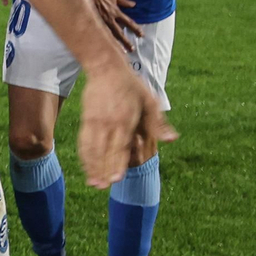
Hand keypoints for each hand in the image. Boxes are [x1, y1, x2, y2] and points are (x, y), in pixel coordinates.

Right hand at [77, 61, 176, 188]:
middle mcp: (108, 124)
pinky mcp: (86, 120)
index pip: (120, 147)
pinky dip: (84, 155)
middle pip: (104, 151)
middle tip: (102, 186)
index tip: (115, 179)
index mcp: (126, 121)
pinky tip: (86, 166)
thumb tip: (172, 139)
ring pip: (91, 148)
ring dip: (91, 166)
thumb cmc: (131, 86)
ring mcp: (94, 122)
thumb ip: (158, 124)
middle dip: (102, 170)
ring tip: (93, 183)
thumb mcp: (150, 102)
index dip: (117, 164)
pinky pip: (83, 141)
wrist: (105, 69)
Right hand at [84, 0, 144, 52]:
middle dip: (126, 41)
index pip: (129, 22)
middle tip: (132, 50)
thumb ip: (124, 2)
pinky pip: (100, 33)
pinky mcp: (93, 23)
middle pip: (119, 33)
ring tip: (120, 51)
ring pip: (109, 35)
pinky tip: (105, 46)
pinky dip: (104, 40)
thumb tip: (134, 5)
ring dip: (116, 43)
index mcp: (116, 12)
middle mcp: (110, 19)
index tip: (142, 35)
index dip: (135, 29)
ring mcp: (101, 22)